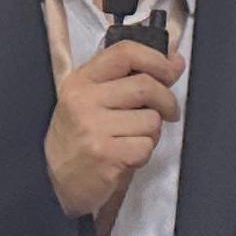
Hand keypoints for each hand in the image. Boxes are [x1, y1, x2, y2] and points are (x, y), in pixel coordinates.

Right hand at [45, 37, 183, 227]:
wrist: (59, 183)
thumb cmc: (83, 138)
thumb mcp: (94, 100)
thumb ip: (130, 78)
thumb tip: (176, 60)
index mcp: (81, 80)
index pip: (125, 52)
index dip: (156, 59)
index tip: (171, 70)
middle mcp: (83, 100)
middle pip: (146, 86)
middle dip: (167, 100)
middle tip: (169, 112)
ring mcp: (93, 128)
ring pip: (151, 119)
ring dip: (152, 132)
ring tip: (134, 139)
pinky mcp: (105, 155)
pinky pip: (146, 146)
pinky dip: (144, 153)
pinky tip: (127, 156)